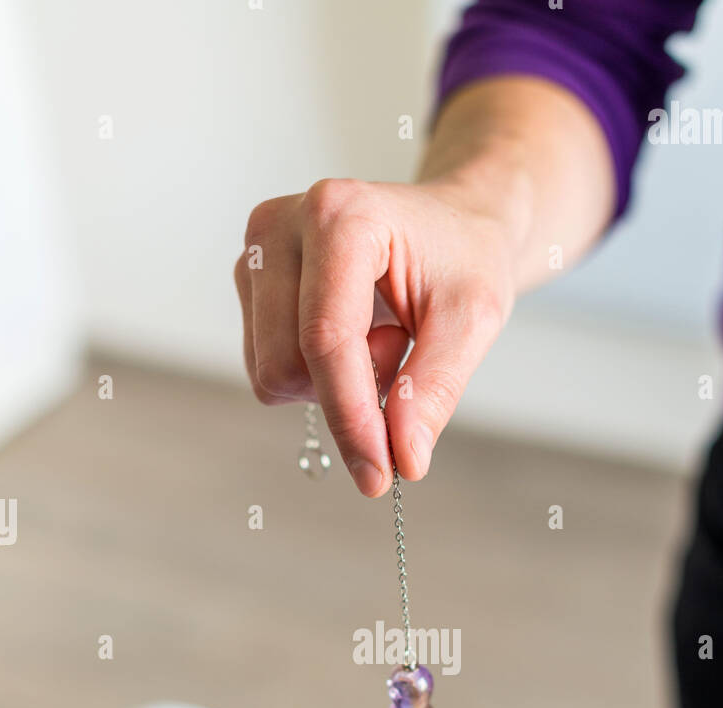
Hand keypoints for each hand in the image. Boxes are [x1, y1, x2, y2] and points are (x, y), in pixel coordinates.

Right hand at [234, 177, 516, 495]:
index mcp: (340, 216)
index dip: (350, 417)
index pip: (326, 338)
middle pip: (286, 364)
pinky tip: (352, 333)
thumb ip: (434, 389)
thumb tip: (403, 459)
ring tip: (380, 334)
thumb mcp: (473, 320)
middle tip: (401, 348)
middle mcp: (280, 227)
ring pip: (271, 373)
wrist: (451, 226)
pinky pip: (269, 367)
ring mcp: (256, 254)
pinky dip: (317, 373)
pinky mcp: (250, 282)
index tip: (377, 476)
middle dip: (347, 390)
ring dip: (333, 381)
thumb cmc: (464, 259)